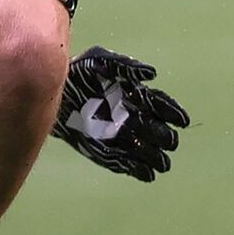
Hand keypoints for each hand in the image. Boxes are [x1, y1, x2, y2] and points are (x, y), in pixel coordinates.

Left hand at [53, 45, 189, 181]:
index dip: (173, 113)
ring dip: (154, 157)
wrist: (51, 90)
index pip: (161, 105)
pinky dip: (135, 168)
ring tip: (162, 164)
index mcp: (135, 96)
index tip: (182, 121)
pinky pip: (121, 161)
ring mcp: (117, 135)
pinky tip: (146, 174)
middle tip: (168, 141)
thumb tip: (152, 74)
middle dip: (165, 137)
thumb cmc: (78, 71)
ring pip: (142, 149)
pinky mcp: (101, 149)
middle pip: (155, 130)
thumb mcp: (101, 61)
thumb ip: (126, 66)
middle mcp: (130, 117)